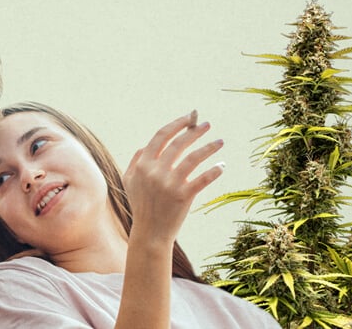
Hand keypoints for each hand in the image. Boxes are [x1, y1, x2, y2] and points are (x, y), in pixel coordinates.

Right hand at [122, 110, 223, 244]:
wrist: (150, 232)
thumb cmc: (141, 206)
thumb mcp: (129, 182)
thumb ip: (134, 161)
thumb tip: (144, 145)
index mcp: (142, 165)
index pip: (161, 136)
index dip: (176, 124)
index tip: (189, 118)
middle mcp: (155, 171)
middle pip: (178, 143)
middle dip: (194, 131)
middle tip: (207, 124)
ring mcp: (169, 184)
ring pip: (193, 158)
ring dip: (209, 147)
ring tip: (220, 141)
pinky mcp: (183, 195)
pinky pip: (203, 178)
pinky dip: (214, 170)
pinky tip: (221, 165)